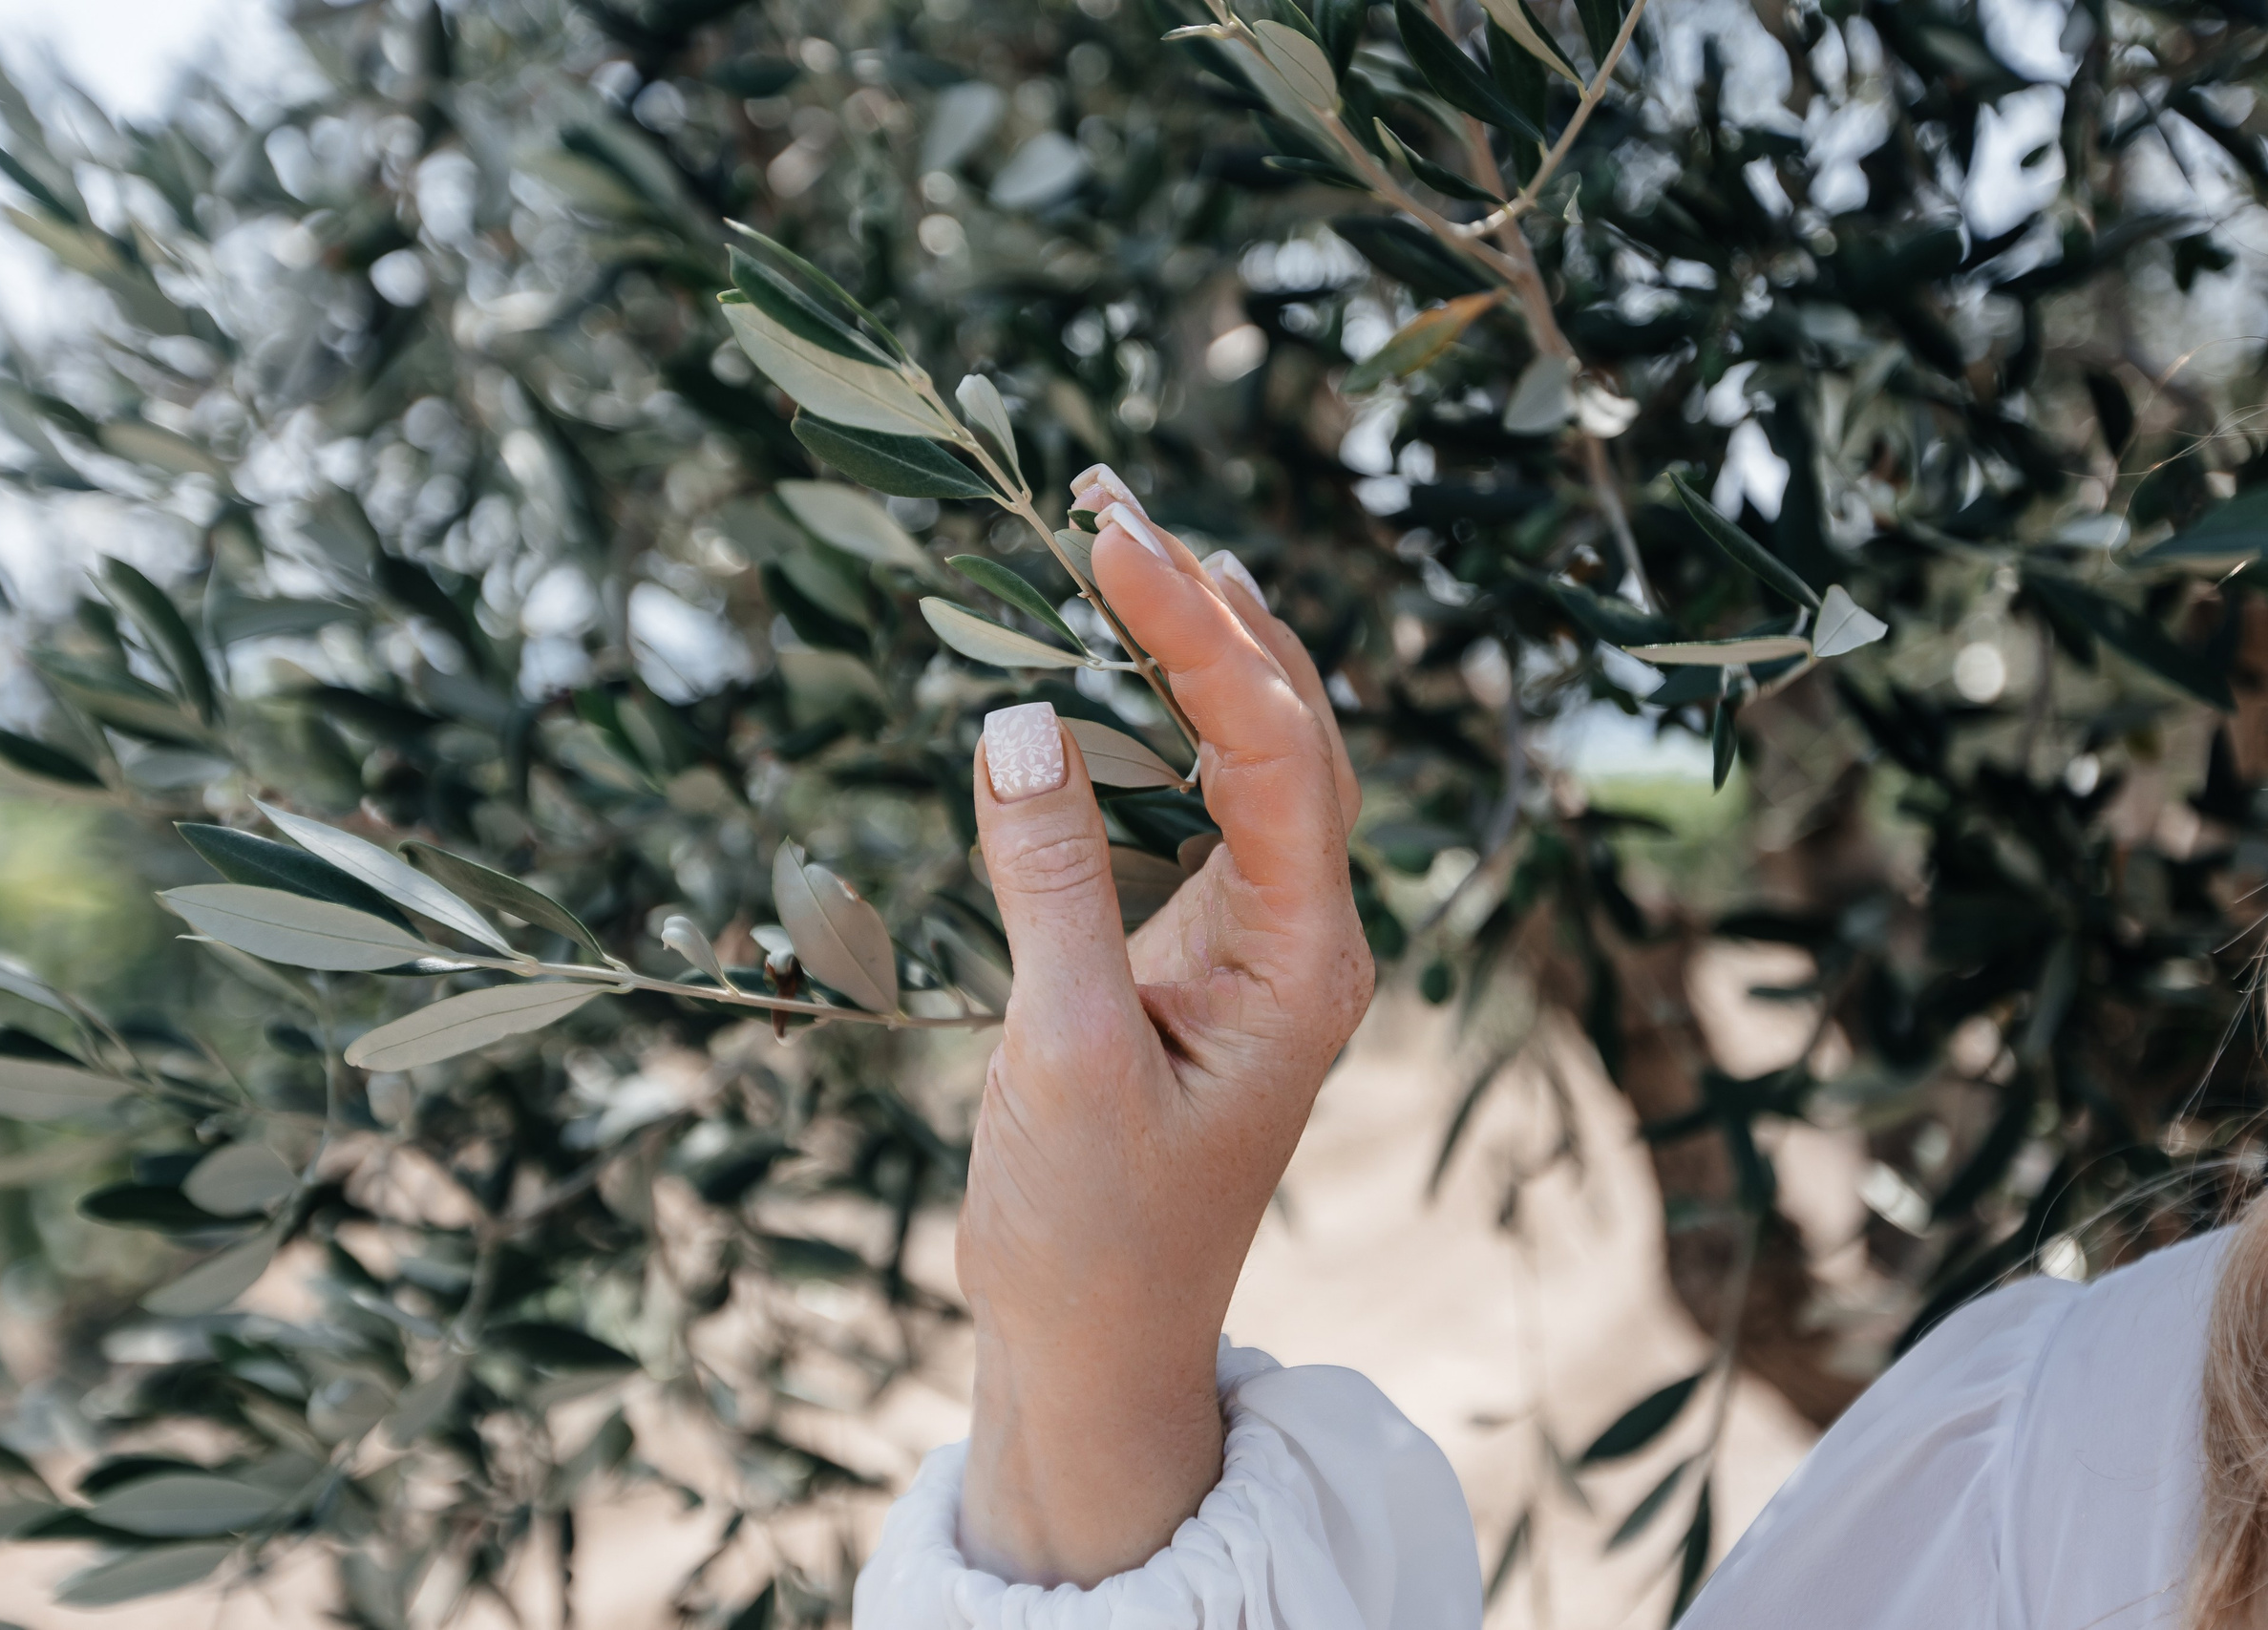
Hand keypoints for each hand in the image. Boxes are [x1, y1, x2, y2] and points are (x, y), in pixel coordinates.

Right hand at [955, 466, 1371, 1585]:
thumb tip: (1018, 715)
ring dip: (1198, 647)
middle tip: (1115, 500)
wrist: (1094, 1353)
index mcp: (1306, 961)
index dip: (1200, 635)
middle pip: (1294, 730)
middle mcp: (1306, 936)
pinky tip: (1122, 662)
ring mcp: (1259, 943)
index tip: (1112, 540)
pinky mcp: (1201, 956)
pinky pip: (1202, 806)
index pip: (1275, 753)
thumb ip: (1050, 882)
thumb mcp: (1059, 1056)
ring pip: (1258, 758)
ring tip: (1125, 540)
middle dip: (1213, 608)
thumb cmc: (1088, 1233)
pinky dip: (1165, 720)